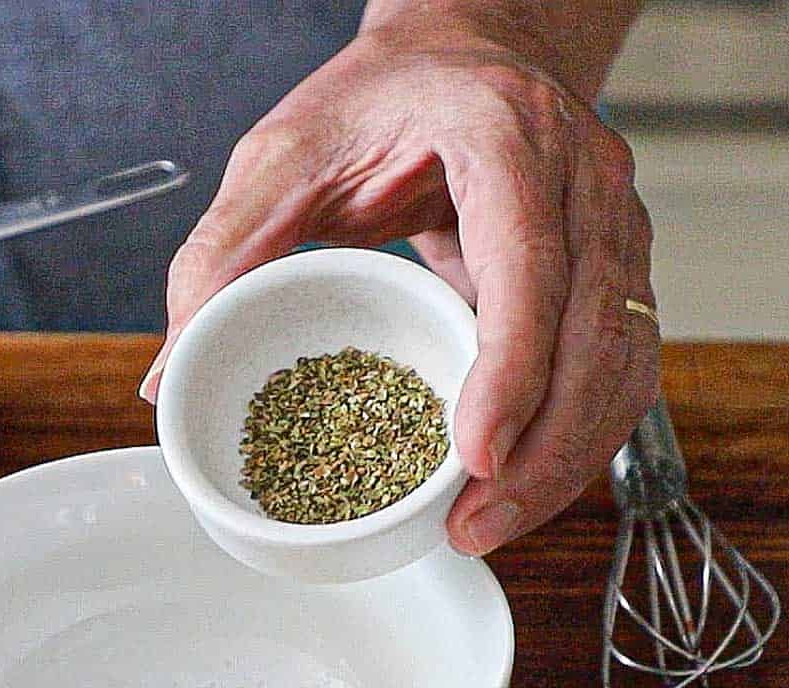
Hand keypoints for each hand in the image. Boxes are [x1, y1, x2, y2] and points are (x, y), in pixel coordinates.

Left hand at [140, 26, 658, 555]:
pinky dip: (580, 438)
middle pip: (590, 337)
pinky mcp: (612, 271)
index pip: (530, 269)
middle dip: (538, 451)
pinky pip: (620, 368)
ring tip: (489, 525)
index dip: (510, 372)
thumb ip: (223, 254)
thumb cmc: (379, 101)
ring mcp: (614, 227)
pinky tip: (527, 485)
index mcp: (506, 140)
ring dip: (564, 461)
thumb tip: (169, 370)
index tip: (473, 457)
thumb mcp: (282, 158)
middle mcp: (584, 182)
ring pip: (620, 365)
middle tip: (471, 524)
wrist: (457, 60)